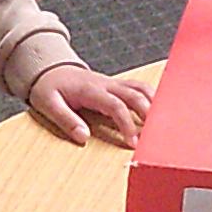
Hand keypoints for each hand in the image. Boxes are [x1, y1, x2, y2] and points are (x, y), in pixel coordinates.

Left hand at [28, 65, 154, 148]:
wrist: (50, 68)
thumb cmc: (49, 87)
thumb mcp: (48, 104)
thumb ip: (66, 120)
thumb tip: (83, 137)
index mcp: (91, 90)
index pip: (116, 106)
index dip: (127, 125)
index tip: (132, 143)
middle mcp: (106, 84)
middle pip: (135, 94)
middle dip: (148, 114)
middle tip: (155, 135)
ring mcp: (113, 83)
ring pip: (140, 88)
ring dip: (153, 103)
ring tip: (163, 122)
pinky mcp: (116, 84)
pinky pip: (138, 87)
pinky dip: (151, 96)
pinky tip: (158, 109)